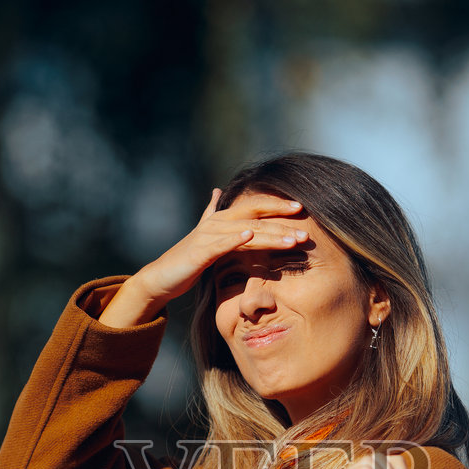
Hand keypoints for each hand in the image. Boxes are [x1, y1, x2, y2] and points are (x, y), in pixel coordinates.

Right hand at [98, 190, 309, 326]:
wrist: (161, 278)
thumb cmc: (187, 261)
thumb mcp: (205, 236)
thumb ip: (213, 214)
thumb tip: (216, 191)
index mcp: (222, 219)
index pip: (255, 206)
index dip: (278, 206)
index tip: (302, 209)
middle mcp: (216, 222)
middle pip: (255, 217)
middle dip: (283, 224)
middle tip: (306, 231)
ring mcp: (207, 236)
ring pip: (245, 231)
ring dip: (271, 235)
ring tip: (293, 240)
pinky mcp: (199, 252)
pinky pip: (221, 244)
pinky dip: (236, 239)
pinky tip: (252, 236)